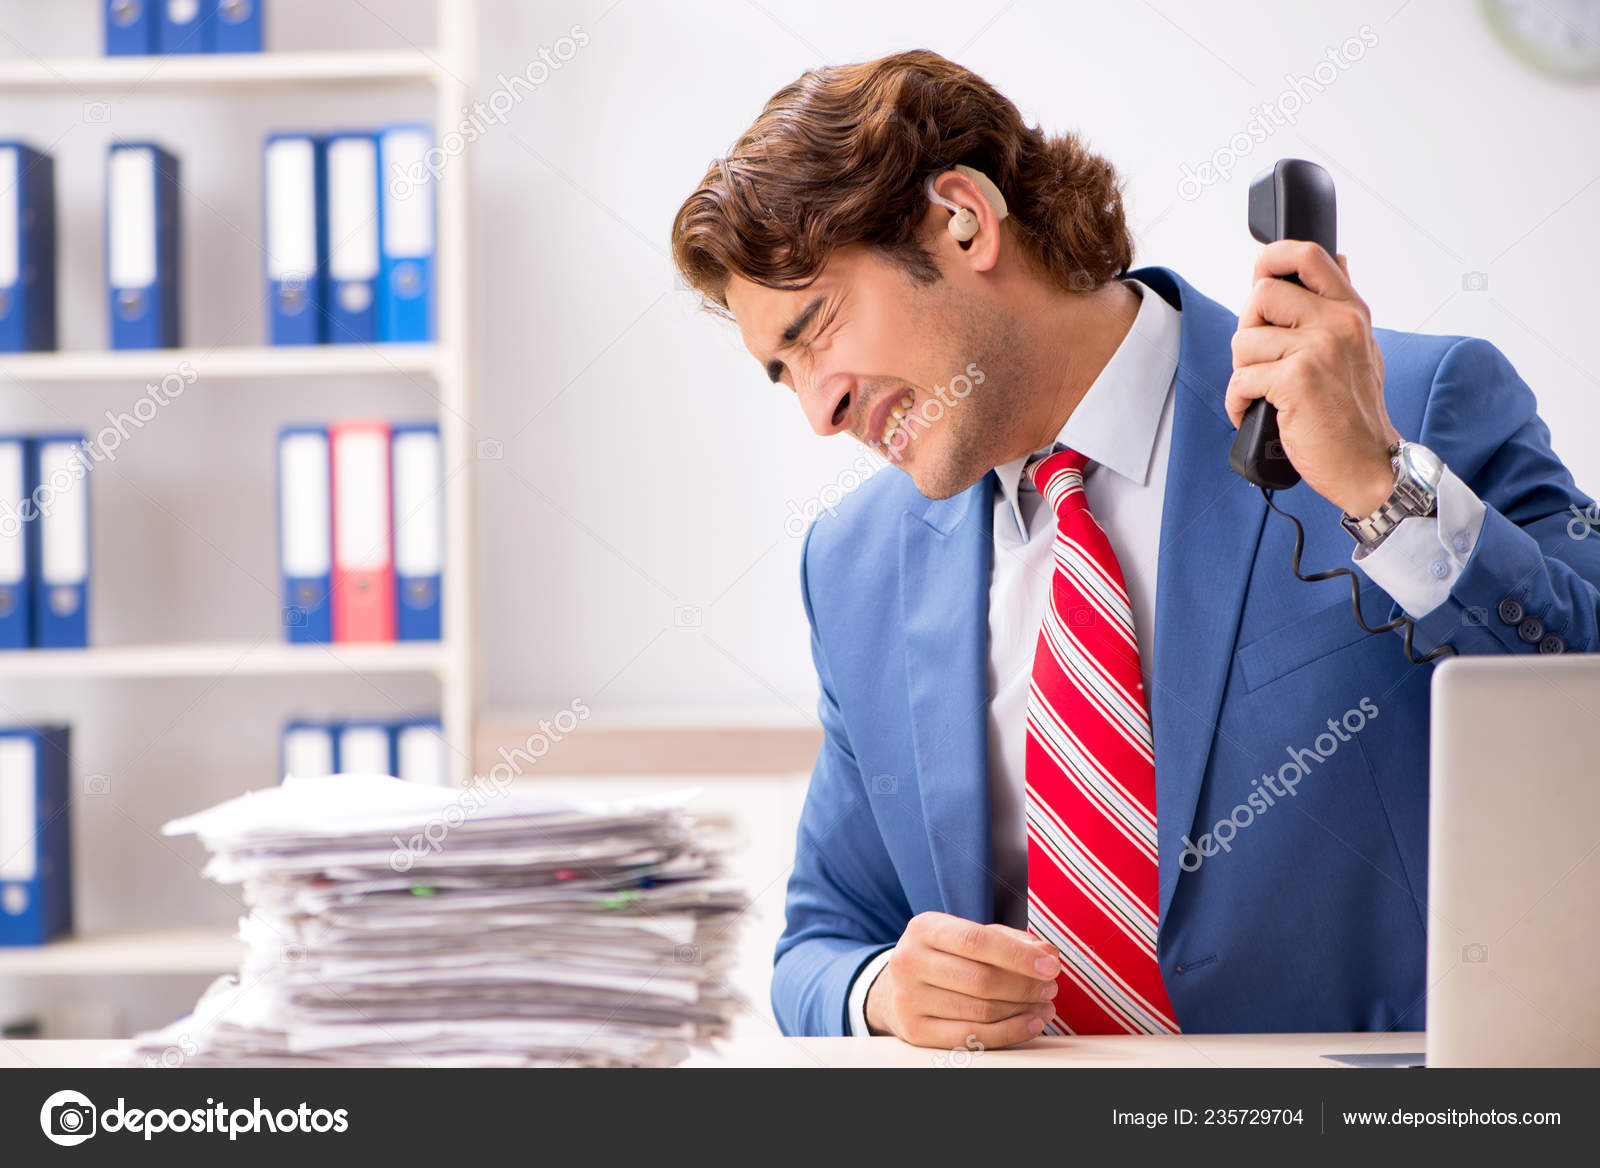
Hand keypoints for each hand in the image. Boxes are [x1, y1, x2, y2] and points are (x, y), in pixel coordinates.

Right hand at [863, 911, 1060, 1047]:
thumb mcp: (968, 936)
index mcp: (925, 928)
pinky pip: (971, 1038)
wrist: (898, 987)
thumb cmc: (945, 958)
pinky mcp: (915, 1031)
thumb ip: (1009, 941)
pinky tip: (1031, 1024)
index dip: (1018, 955)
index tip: (1052, 965)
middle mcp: (910, 961)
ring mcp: (908, 998)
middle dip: (1025, 986)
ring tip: (1045, 1005)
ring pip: (980, 1011)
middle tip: (1051, 988)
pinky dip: (1009, 1033)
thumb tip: (1047, 955)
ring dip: (1022, 1010)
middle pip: (981, 980)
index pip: (977, 941)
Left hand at [1226, 241, 1401, 516]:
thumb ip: (1339, 306)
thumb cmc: (1353, 411)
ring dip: (1243, 372)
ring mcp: (1318, 350)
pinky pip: (1240, 379)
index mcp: (1350, 311)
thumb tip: (1338, 258)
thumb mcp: (1361, 347)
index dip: (1272, 258)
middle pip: (1260, 295)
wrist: (1367, 464)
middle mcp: (1337, 324)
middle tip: (1261, 360)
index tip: (1260, 276)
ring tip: (1265, 392)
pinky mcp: (1296, 381)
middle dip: (1248, 329)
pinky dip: (1238, 403)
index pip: (1308, 255)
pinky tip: (1256, 413)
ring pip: (1244, 341)